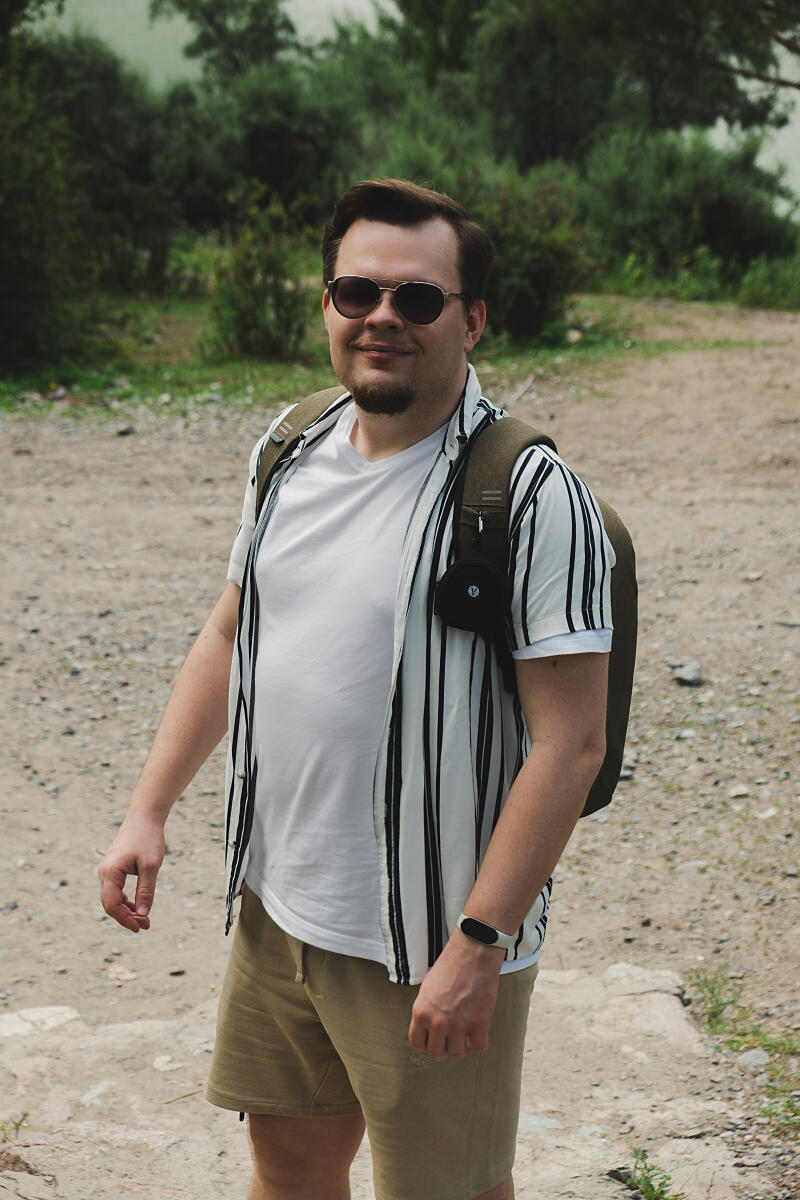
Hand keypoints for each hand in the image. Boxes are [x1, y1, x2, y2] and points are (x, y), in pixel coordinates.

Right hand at [98, 813, 164, 932]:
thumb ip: (146, 890)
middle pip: (110, 904)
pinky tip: (139, 906)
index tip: (140, 927)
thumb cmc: (148, 838)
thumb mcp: (151, 866)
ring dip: (127, 910)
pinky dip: (126, 900)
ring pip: (113, 898)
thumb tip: (143, 914)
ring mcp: (107, 870)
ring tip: (145, 920)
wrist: (144, 817)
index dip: (124, 919)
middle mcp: (104, 872)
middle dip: (127, 917)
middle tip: (146, 926)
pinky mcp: (113, 868)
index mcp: (110, 872)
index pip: (112, 904)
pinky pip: (116, 890)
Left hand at [408, 932, 504, 1058]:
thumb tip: (428, 1030)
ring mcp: (459, 1024)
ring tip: (465, 1030)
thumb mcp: (427, 988)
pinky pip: (478, 1047)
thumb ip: (426, 1011)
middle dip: (444, 1045)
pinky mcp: (480, 1023)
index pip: (417, 1044)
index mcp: (421, 1012)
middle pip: (437, 1052)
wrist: (473, 952)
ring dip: (462, 1044)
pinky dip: (479, 1042)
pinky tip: (478, 1030)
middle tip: (451, 1034)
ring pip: (458, 1052)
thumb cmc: (450, 966)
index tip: (434, 1038)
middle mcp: (437, 1022)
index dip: (427, 1043)